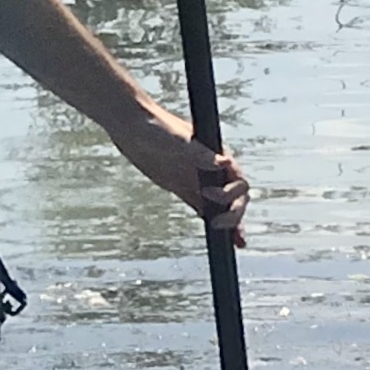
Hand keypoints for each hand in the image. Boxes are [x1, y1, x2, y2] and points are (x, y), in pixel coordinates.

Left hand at [112, 106, 247, 244]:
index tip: (208, 195)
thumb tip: (224, 163)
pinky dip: (212, 222)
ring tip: (236, 243)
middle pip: (236, 196)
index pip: (237, 180)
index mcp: (217, 155)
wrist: (132, 127)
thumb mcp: (176, 139)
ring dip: (232, 223)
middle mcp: (213, 169)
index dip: (230, 193)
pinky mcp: (186, 189)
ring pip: (223, 206)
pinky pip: (205, 209)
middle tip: (218, 225)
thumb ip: (199, 153)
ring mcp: (200, 180)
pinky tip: (217, 237)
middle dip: (234, 213)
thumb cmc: (155, 125)